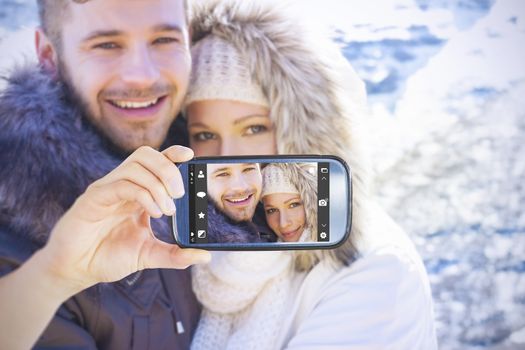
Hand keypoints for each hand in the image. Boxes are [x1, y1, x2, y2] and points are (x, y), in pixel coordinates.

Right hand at [36, 145, 209, 296]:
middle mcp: (123, 185)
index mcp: (137, 192)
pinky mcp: (94, 198)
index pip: (156, 162)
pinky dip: (143, 194)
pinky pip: (122, 183)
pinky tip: (153, 212)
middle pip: (146, 155)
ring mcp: (108, 189)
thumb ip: (176, 255)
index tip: (191, 155)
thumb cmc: (108, 257)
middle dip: (168, 169)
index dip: (173, 153)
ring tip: (167, 209)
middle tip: (180, 194)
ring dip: (158, 184)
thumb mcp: (149, 255)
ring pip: (136, 165)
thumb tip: (204, 256)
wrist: (76, 270)